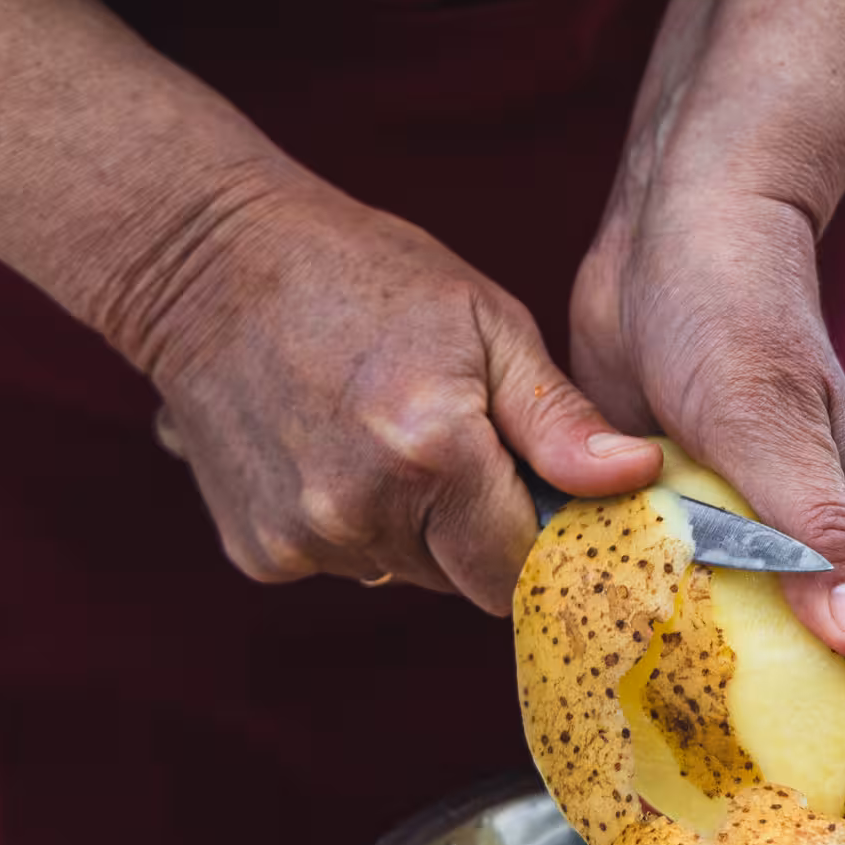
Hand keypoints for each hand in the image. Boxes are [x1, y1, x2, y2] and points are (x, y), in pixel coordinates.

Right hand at [140, 159, 661, 610]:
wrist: (207, 264)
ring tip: (390, 434)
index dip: (547, 539)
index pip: (524, 567)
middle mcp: (362, 512)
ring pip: (407, 575)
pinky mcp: (258, 553)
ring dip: (419, 530)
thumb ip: (560, 419)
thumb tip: (636, 479)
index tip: (549, 498)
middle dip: (484, 531)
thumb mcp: (485, 322)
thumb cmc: (362, 274)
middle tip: (465, 445)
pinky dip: (357, 526)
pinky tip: (335, 451)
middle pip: (467, 580)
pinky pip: (346, 563)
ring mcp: (302, 540)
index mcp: (433, 452)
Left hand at [572, 0, 844, 843]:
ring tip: (680, 794)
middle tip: (752, 842)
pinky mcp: (678, 506)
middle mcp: (802, 541)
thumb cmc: (730, 303)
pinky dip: (658, 653)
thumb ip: (812, 525)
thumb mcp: (762, 415)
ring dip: (723, 717)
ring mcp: (738, 528)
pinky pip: (676, 600)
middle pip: (821, 680)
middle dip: (801, 764)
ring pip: (742, 648)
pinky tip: (613, 691)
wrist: (674, 223)